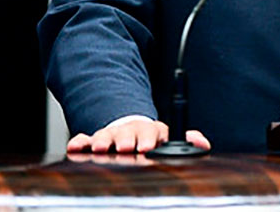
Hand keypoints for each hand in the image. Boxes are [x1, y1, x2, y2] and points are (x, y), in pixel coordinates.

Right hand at [67, 120, 210, 153]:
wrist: (132, 131)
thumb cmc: (151, 139)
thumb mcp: (170, 139)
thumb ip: (189, 141)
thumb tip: (203, 143)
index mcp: (151, 131)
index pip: (152, 132)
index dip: (149, 138)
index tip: (147, 146)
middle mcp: (131, 131)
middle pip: (128, 132)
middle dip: (126, 139)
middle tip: (125, 148)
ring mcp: (113, 135)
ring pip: (106, 135)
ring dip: (103, 140)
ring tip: (101, 148)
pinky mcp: (96, 141)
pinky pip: (85, 140)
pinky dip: (80, 142)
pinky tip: (76, 146)